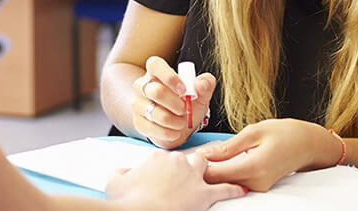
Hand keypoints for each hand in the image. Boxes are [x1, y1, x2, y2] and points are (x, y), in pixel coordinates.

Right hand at [106, 151, 245, 210]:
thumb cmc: (127, 199)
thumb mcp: (115, 182)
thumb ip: (119, 173)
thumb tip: (121, 171)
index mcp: (158, 158)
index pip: (168, 158)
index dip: (169, 168)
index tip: (167, 175)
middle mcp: (177, 162)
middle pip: (190, 158)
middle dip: (192, 165)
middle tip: (192, 174)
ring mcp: (191, 176)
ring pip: (207, 166)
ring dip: (212, 170)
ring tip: (218, 173)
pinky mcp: (202, 193)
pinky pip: (223, 189)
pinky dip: (233, 189)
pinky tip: (241, 189)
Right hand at [132, 56, 215, 148]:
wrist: (178, 126)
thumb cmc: (188, 104)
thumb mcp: (201, 94)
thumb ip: (206, 84)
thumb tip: (202, 83)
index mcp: (156, 72)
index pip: (154, 64)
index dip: (169, 77)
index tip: (184, 90)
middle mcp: (142, 85)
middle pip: (156, 92)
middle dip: (176, 104)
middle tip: (185, 109)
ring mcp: (137, 104)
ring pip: (155, 113)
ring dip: (175, 121)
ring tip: (181, 122)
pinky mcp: (138, 122)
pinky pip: (152, 129)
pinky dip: (169, 132)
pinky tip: (174, 131)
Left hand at [200, 118, 340, 191]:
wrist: (307, 144)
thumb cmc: (283, 133)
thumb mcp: (253, 132)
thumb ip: (229, 147)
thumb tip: (206, 155)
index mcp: (254, 167)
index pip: (217, 175)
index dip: (200, 167)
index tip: (190, 157)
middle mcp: (256, 182)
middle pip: (220, 182)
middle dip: (205, 170)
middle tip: (194, 155)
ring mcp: (259, 187)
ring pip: (228, 182)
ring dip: (216, 170)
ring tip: (206, 155)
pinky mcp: (260, 186)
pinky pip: (237, 180)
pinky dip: (227, 171)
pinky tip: (222, 159)